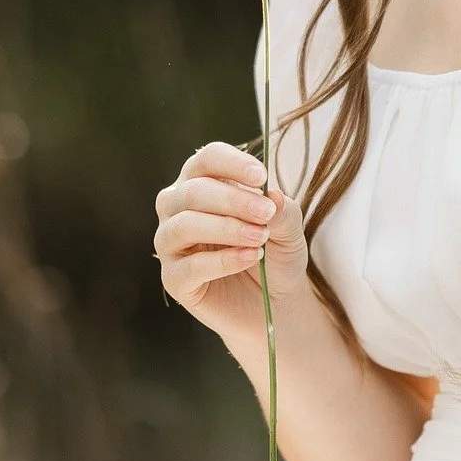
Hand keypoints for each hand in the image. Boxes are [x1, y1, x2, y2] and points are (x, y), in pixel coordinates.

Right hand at [154, 142, 308, 338]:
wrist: (276, 301)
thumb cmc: (276, 253)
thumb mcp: (289, 229)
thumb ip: (282, 211)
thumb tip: (272, 195)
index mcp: (203, 181)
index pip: (208, 159)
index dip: (233, 163)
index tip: (262, 177)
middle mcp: (178, 207)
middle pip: (194, 190)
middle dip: (234, 199)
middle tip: (266, 213)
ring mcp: (171, 243)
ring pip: (184, 225)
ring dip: (226, 228)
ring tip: (259, 238)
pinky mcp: (174, 279)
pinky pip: (189, 266)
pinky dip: (221, 261)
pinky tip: (249, 257)